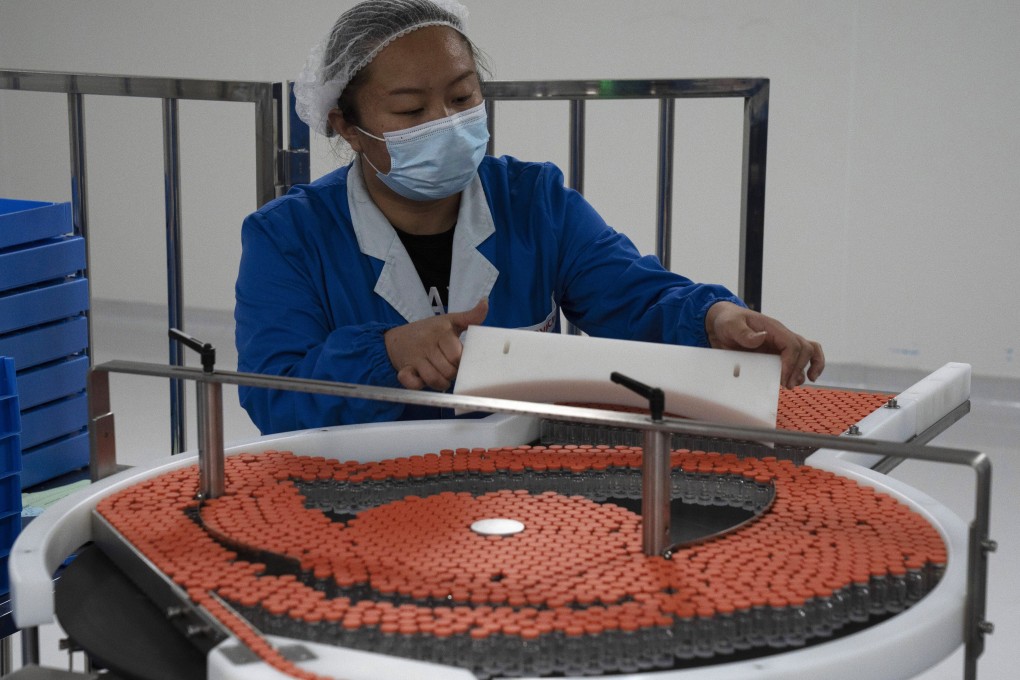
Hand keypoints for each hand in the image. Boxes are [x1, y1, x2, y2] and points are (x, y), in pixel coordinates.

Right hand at [384, 299, 488, 390]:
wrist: (396, 339)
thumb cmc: (428, 331)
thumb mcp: (449, 321)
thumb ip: (470, 316)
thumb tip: (485, 302)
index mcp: (441, 331)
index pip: (457, 355)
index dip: (462, 363)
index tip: (460, 361)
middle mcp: (427, 344)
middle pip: (448, 370)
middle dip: (453, 374)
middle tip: (450, 370)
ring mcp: (415, 357)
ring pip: (434, 379)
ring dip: (441, 383)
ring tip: (442, 378)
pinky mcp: (404, 369)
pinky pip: (412, 383)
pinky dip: (419, 385)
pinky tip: (422, 380)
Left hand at [705, 301, 824, 388]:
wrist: (723, 323)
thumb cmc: (728, 321)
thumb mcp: (731, 325)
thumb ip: (743, 332)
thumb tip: (761, 338)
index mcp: (772, 328)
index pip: (792, 344)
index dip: (791, 362)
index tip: (782, 377)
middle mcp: (781, 336)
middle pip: (804, 349)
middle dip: (798, 369)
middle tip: (786, 385)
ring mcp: (781, 344)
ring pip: (808, 352)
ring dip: (805, 369)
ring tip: (792, 384)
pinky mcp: (778, 353)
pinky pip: (800, 357)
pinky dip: (807, 367)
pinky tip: (802, 379)